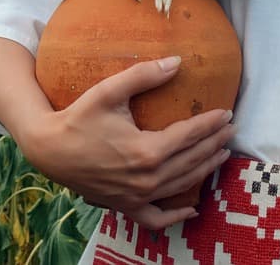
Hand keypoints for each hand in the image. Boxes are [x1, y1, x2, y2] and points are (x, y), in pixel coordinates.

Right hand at [15, 57, 235, 229]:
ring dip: (205, 169)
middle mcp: (146, 179)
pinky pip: (156, 218)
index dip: (211, 123)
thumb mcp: (109, 91)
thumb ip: (144, 75)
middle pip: (192, 160)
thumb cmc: (78, 117)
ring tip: (221, 154)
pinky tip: (191, 210)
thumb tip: (177, 62)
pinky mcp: (125, 206)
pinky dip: (175, 217)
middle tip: (231, 129)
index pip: (189, 135)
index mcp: (147, 151)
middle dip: (215, 143)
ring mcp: (137, 196)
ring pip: (182, 185)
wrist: (48, 150)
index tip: (227, 113)